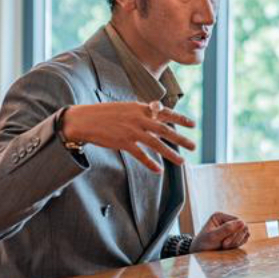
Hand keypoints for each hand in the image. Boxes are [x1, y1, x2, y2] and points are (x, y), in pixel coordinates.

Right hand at [61, 102, 194, 172]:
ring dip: (170, 153)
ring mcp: (131, 130)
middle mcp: (139, 118)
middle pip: (165, 129)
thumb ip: (143, 113)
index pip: (165, 112)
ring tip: (182, 161)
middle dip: (181, 138)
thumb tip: (157, 119)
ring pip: (156, 143)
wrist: (85, 119)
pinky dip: (150, 163)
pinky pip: (140, 154)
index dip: (180, 118)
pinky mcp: (123, 142)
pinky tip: (159, 170)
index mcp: (140, 108)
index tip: (193, 124)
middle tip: (193, 146)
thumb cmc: (105, 114)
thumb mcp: (127, 108)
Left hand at [194, 211, 249, 250]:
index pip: (238, 221)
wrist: (199, 253)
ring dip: (237, 242)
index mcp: (220, 216)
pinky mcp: (234, 234)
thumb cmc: (203, 244)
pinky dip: (238, 244)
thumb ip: (227, 229)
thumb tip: (242, 222)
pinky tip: (229, 247)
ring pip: (245, 233)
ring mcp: (231, 227)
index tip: (224, 244)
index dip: (235, 233)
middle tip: (225, 246)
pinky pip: (244, 238)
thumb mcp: (213, 237)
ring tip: (226, 247)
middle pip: (243, 226)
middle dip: (236, 238)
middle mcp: (226, 219)